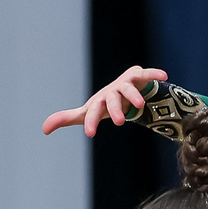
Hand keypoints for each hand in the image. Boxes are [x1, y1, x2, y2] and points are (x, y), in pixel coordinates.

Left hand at [45, 65, 168, 138]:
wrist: (124, 87)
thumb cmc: (104, 103)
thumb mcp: (86, 111)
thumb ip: (67, 118)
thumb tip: (43, 129)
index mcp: (99, 101)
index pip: (93, 112)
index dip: (90, 121)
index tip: (89, 134)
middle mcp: (112, 91)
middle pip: (112, 99)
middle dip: (116, 109)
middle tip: (119, 122)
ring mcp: (126, 83)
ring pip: (128, 88)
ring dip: (133, 95)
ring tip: (141, 105)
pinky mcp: (139, 77)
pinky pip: (146, 74)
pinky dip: (153, 74)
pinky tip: (164, 76)